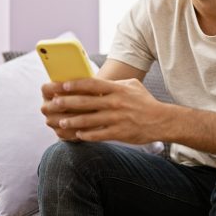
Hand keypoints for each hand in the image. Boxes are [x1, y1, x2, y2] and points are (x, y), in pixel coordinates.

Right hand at [41, 81, 88, 140]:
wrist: (88, 109)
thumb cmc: (85, 93)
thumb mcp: (82, 87)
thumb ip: (80, 84)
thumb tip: (86, 80)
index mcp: (48, 93)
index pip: (46, 89)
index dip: (55, 87)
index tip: (66, 84)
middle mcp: (47, 107)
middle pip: (50, 106)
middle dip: (64, 104)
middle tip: (78, 102)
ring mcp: (52, 121)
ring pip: (58, 121)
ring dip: (73, 118)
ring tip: (88, 114)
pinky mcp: (59, 132)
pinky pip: (66, 133)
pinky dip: (77, 129)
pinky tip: (89, 125)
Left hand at [42, 78, 169, 143]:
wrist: (161, 120)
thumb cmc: (145, 102)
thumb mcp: (132, 86)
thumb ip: (115, 83)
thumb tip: (98, 81)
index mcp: (117, 89)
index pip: (92, 84)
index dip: (75, 85)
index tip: (62, 85)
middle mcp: (116, 103)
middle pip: (86, 102)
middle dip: (67, 103)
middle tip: (53, 104)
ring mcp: (117, 119)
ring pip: (89, 120)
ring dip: (72, 121)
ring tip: (60, 122)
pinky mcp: (120, 133)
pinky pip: (99, 135)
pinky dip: (86, 135)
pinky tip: (77, 135)